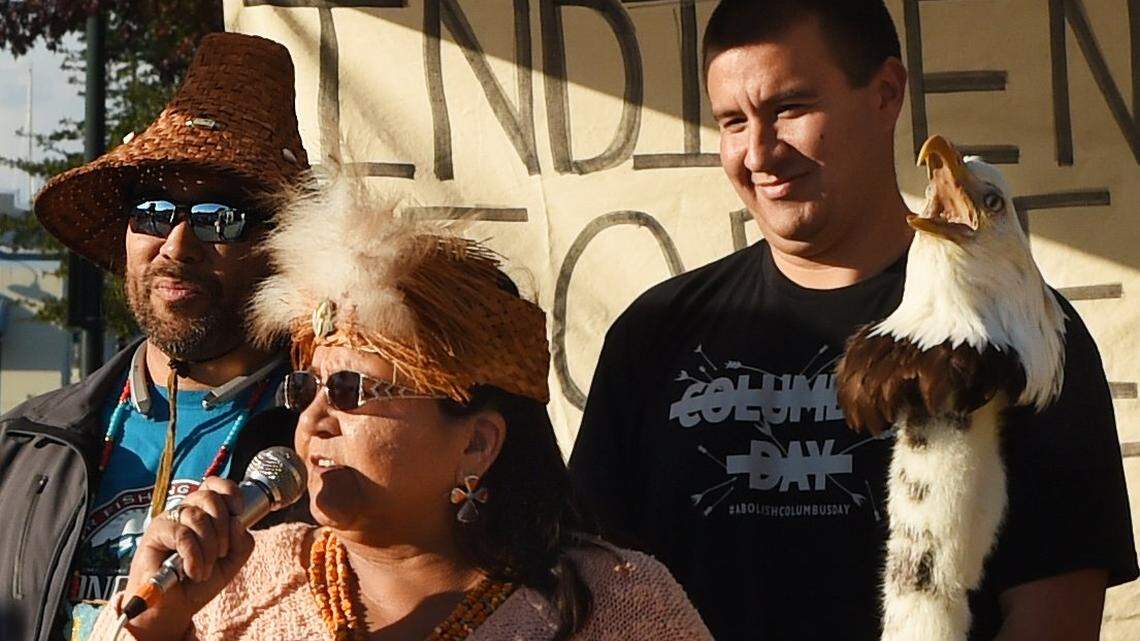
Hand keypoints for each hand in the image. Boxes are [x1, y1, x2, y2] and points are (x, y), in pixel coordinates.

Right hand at [119, 477, 253, 640]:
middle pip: (209, 497)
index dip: (230, 491)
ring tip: (205, 570)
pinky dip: (194, 556)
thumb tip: (238, 522)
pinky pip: (182, 534)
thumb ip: (242, 542)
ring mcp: (169, 520)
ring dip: (209, 547)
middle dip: (223, 527)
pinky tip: (194, 572)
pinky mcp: (155, 533)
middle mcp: (185, 510)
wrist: (173, 607)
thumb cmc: (199, 581)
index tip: (238, 510)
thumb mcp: (232, 562)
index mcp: (204, 511)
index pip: (215, 484)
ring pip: (197, 516)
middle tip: (222, 554)